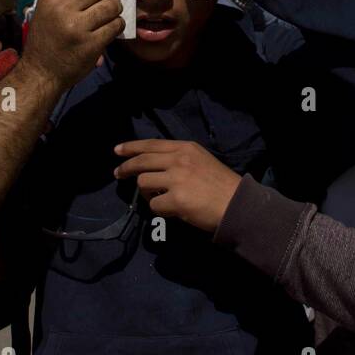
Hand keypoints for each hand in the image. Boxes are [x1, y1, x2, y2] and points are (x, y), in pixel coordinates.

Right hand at [21, 0, 122, 88]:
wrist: (40, 72)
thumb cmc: (47, 39)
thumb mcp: (49, 10)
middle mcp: (62, 9)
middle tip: (111, 1)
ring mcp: (76, 27)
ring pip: (111, 6)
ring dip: (116, 11)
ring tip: (109, 18)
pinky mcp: (90, 44)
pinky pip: (115, 26)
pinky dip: (117, 26)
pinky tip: (110, 30)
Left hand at [113, 139, 241, 232]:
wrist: (237, 204)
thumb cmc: (221, 184)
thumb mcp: (201, 160)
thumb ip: (180, 158)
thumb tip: (154, 166)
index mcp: (186, 148)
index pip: (151, 144)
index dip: (131, 147)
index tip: (117, 150)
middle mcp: (179, 160)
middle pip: (141, 161)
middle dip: (126, 168)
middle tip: (118, 174)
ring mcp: (177, 179)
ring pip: (143, 184)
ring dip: (147, 194)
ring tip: (159, 199)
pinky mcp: (176, 200)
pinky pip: (154, 206)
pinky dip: (159, 210)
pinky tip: (171, 211)